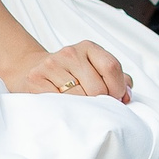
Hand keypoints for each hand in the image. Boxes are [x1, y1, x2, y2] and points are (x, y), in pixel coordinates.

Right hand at [7, 41, 131, 101]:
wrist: (30, 69)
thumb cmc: (69, 73)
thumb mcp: (93, 67)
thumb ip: (115, 77)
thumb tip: (127, 93)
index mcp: (88, 47)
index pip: (111, 67)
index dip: (118, 89)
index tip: (116, 99)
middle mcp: (70, 53)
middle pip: (97, 87)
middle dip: (101, 103)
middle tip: (97, 108)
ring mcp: (51, 66)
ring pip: (79, 98)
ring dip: (84, 110)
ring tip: (81, 110)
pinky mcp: (35, 81)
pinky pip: (58, 103)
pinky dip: (66, 111)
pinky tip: (65, 109)